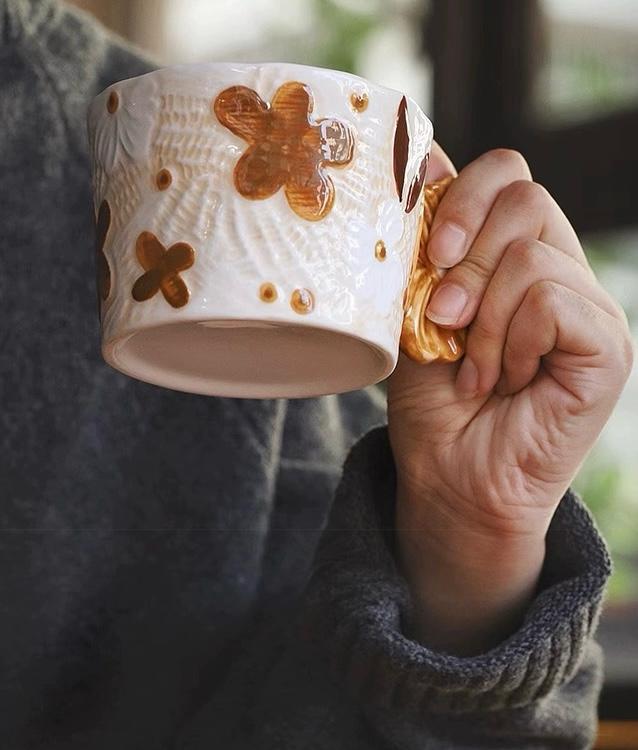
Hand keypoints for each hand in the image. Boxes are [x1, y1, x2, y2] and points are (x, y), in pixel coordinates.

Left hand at [387, 145, 633, 654]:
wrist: (448, 476)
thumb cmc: (430, 400)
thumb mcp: (412, 312)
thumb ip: (425, 245)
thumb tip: (427, 156)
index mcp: (512, 257)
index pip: (508, 176)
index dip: (461, 197)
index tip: (427, 255)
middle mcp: (557, 272)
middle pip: (524, 197)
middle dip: (463, 257)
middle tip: (440, 318)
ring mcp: (587, 307)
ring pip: (531, 254)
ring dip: (480, 317)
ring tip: (470, 367)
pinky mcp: (607, 346)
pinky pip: (553, 300)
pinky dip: (509, 340)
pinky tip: (502, 380)